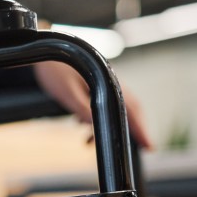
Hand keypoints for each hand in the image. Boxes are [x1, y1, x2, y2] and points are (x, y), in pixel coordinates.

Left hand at [33, 60, 152, 150]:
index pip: (130, 108)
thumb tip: (94, 125)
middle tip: (143, 147)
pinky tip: (85, 134)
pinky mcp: (94, 84)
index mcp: (107, 81)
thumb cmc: (54, 69)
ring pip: (118, 107)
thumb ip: (81, 108)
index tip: (149, 145)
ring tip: (104, 144)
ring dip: (116, 126)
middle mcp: (110, 81)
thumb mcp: (66, 91)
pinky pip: (105, 104)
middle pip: (131, 108)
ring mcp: (103, 82)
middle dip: (136, 129)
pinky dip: (100, 121)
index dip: (141, 129)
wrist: (47, 48)